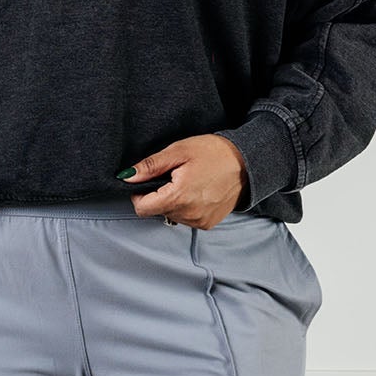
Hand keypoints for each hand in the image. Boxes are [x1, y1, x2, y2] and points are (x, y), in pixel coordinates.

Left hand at [117, 134, 248, 225]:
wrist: (247, 162)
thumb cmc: (215, 153)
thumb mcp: (179, 151)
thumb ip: (151, 166)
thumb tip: (127, 177)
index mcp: (178, 197)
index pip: (142, 209)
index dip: (139, 194)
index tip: (149, 182)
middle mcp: (188, 214)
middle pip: (157, 211)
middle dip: (160, 195)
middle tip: (176, 176)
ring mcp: (199, 221)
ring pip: (171, 215)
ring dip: (174, 201)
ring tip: (190, 183)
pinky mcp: (207, 224)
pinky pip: (186, 219)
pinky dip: (187, 207)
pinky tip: (198, 192)